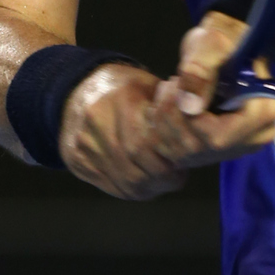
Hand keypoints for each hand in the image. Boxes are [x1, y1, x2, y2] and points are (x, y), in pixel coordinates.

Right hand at [59, 63, 186, 199]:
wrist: (78, 88)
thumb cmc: (125, 87)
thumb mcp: (151, 86)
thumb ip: (172, 111)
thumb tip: (198, 138)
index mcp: (122, 98)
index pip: (150, 143)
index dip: (170, 160)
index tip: (184, 163)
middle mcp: (98, 121)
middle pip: (136, 167)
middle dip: (162, 177)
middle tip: (176, 176)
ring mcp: (84, 144)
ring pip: (125, 181)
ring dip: (149, 186)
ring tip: (162, 180)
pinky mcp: (76, 160)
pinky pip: (110, 186)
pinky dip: (131, 188)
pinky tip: (143, 181)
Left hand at [146, 11, 274, 167]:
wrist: (222, 46)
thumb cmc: (225, 39)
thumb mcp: (213, 42)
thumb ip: (201, 68)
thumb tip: (189, 106)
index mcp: (264, 113)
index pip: (220, 135)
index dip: (191, 116)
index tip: (182, 83)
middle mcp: (251, 139)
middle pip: (199, 147)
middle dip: (173, 114)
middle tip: (172, 81)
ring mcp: (231, 148)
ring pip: (182, 153)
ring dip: (163, 118)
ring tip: (170, 87)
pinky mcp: (212, 151)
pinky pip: (173, 154)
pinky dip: (160, 127)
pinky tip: (167, 104)